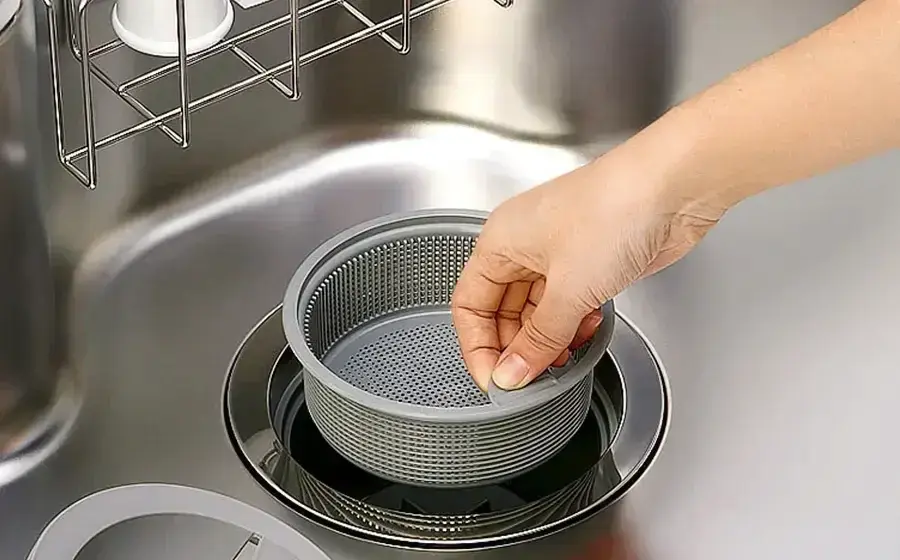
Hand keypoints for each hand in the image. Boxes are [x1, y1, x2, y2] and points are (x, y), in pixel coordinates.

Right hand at [451, 145, 723, 390]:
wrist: (673, 187)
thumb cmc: (614, 210)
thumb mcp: (569, 290)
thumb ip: (538, 340)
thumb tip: (512, 375)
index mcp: (500, 242)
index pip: (469, 305)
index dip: (478, 347)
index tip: (496, 381)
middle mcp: (523, 246)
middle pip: (502, 311)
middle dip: (516, 348)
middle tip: (532, 381)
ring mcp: (558, 253)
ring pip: (537, 311)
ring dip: (548, 340)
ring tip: (563, 362)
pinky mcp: (590, 261)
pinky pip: (568, 303)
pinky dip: (573, 325)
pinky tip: (587, 333)